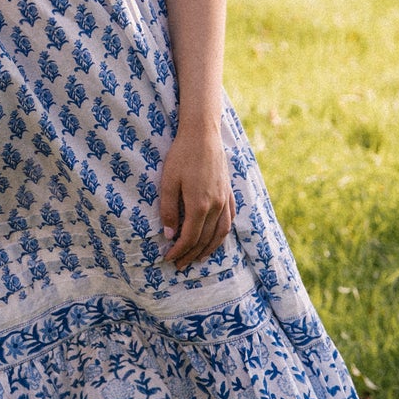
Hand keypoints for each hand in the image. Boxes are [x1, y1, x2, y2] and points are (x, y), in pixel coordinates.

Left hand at [158, 120, 235, 268]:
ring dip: (210, 248)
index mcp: (199, 205)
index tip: (168, 258)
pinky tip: (217, 236)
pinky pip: (229, 218)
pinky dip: (223, 232)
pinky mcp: (228, 191)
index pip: (190, 237)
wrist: (203, 134)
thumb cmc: (181, 155)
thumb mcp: (168, 182)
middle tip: (179, 265)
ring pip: (221, 232)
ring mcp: (224, 199)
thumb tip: (169, 235)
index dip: (179, 251)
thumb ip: (169, 210)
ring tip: (199, 258)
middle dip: (191, 254)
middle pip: (205, 239)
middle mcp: (215, 206)